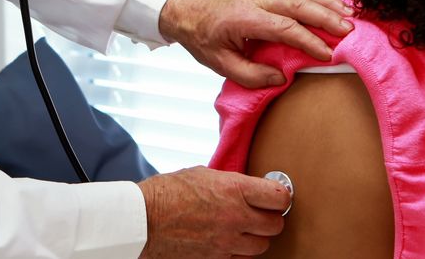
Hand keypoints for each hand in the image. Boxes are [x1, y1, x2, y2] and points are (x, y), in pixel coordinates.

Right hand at [137, 166, 289, 257]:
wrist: (143, 219)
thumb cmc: (168, 192)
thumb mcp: (204, 175)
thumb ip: (231, 183)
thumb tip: (249, 188)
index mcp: (234, 189)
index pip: (279, 197)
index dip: (281, 196)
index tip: (276, 196)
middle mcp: (235, 217)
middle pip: (275, 225)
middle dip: (270, 219)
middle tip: (261, 213)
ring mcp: (226, 242)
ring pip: (261, 246)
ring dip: (256, 238)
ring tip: (243, 228)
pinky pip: (240, 258)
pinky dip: (239, 251)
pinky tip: (228, 240)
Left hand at [158, 0, 353, 87]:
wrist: (187, 10)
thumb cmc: (202, 37)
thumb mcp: (219, 63)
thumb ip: (250, 75)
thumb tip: (281, 78)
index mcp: (245, 19)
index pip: (284, 28)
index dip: (308, 41)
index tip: (327, 55)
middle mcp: (258, 2)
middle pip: (299, 4)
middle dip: (327, 17)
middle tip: (350, 32)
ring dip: (328, 3)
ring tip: (350, 16)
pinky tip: (334, 5)